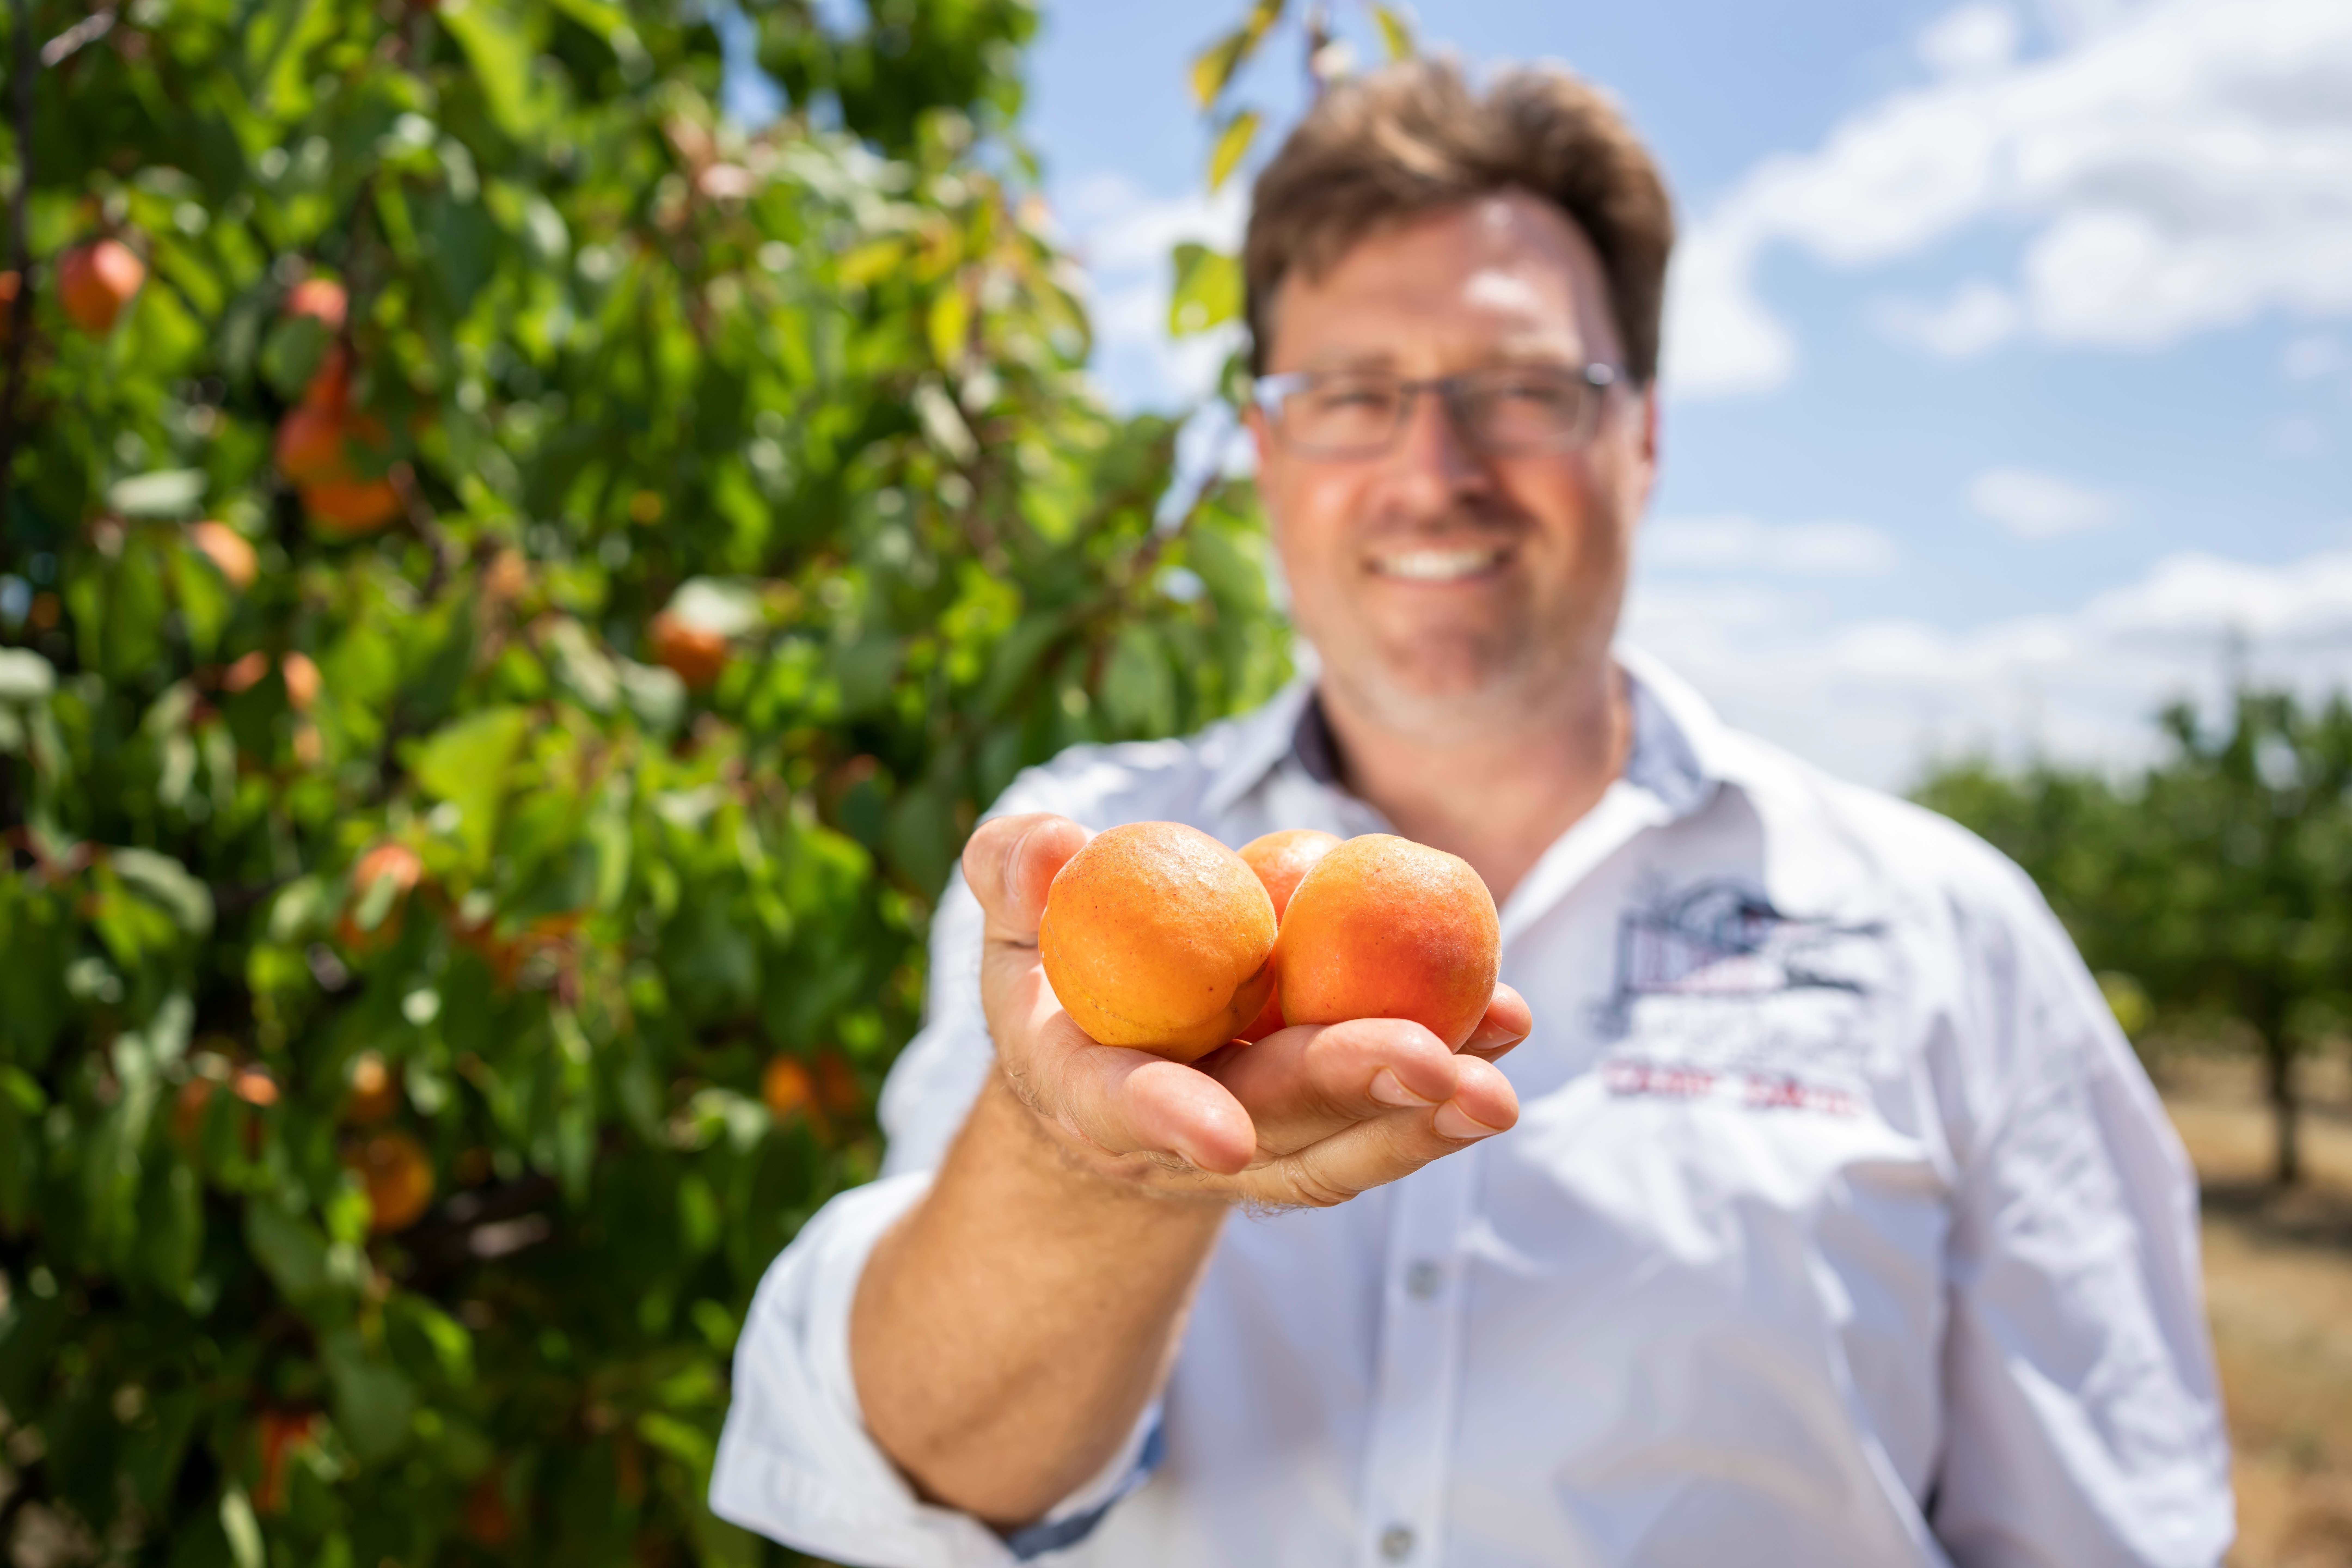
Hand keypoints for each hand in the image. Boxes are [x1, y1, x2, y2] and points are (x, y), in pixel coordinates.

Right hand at [963, 813, 1527, 1208]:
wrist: (1099, 1060)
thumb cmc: (1054, 970)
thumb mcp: (1015, 918)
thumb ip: (1015, 876)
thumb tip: (1054, 843)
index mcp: (1086, 1086)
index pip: (1122, 1108)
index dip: (1171, 1121)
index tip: (1225, 1135)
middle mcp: (1178, 1137)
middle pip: (1270, 1124)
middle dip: (1350, 1094)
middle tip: (1430, 1062)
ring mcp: (1258, 1140)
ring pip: (1343, 1143)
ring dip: (1423, 1116)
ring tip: (1496, 1081)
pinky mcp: (1317, 1129)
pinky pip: (1384, 1121)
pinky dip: (1446, 1088)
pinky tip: (1507, 1032)